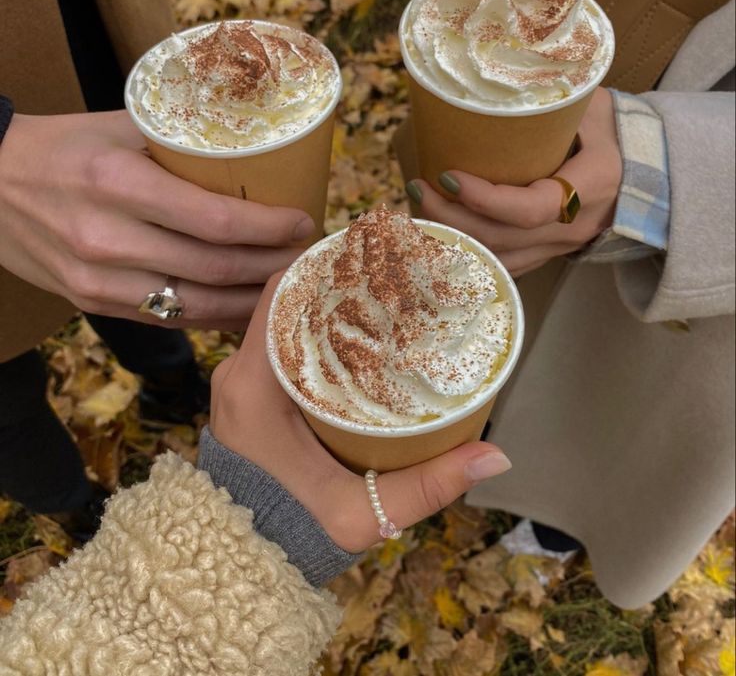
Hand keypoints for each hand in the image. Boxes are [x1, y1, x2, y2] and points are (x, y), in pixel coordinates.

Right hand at [0, 110, 314, 328]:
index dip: (270, 228)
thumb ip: (183, 143)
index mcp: (118, 184)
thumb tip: (258, 151)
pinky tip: (244, 308)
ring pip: (197, 305)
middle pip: (215, 268)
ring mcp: (97, 281)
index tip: (303, 222)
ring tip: (286, 284)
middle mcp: (107, 239)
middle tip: (305, 254)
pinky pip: (168, 319)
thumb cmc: (63, 147)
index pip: (216, 219)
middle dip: (273, 265)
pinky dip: (214, 316)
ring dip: (251, 300)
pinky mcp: (92, 304)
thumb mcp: (121, 127)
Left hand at [209, 276, 511, 552]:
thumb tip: (496, 456)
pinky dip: (308, 336)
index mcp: (255, 386)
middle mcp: (239, 374)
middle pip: (282, 303)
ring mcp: (239, 386)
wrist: (238, 568)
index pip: (278, 295)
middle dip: (330, 286)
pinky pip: (275, 348)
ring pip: (279, 324)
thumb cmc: (292, 535)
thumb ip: (428, 485)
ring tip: (374, 302)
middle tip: (384, 279)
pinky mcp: (246, 400)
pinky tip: (352, 340)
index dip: (318, 267)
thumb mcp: (361, 513)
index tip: (365, 257)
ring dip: (320, 310)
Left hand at [407, 87, 621, 275]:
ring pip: (497, 260)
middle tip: (416, 188)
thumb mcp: (590, 106)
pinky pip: (503, 266)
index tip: (448, 175)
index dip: (483, 199)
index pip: (530, 208)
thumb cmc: (615, 131)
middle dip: (450, 217)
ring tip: (417, 212)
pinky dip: (467, 254)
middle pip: (501, 239)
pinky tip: (437, 234)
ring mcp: (561, 248)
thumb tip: (488, 80)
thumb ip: (549, 98)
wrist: (651, 172)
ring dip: (451, 241)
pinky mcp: (548, 256)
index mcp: (592, 185)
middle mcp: (575, 227)